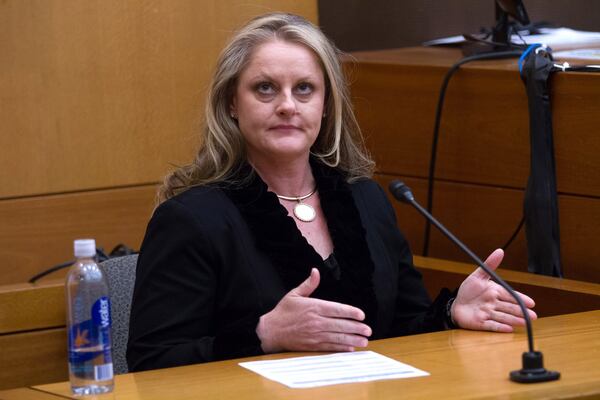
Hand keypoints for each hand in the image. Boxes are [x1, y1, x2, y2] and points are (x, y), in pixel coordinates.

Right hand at [256, 268, 371, 352]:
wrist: (270, 331)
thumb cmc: (283, 312)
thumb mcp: (294, 294)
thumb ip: (309, 284)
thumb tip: (316, 271)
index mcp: (314, 307)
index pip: (337, 309)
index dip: (351, 312)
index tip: (361, 315)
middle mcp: (316, 321)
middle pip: (340, 325)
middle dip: (356, 328)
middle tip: (368, 330)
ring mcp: (314, 335)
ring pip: (337, 337)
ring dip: (352, 340)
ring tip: (364, 341)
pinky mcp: (312, 345)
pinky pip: (329, 347)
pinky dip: (341, 348)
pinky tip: (350, 349)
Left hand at [451, 248, 536, 332]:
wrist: (455, 304)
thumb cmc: (468, 291)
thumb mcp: (478, 276)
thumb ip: (489, 265)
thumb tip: (500, 251)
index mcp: (495, 292)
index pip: (510, 295)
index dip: (521, 299)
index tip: (531, 303)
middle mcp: (494, 304)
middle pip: (509, 308)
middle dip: (521, 312)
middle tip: (533, 316)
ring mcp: (488, 314)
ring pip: (503, 317)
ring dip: (514, 320)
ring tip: (524, 323)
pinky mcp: (481, 323)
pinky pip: (491, 325)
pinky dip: (500, 327)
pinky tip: (509, 329)